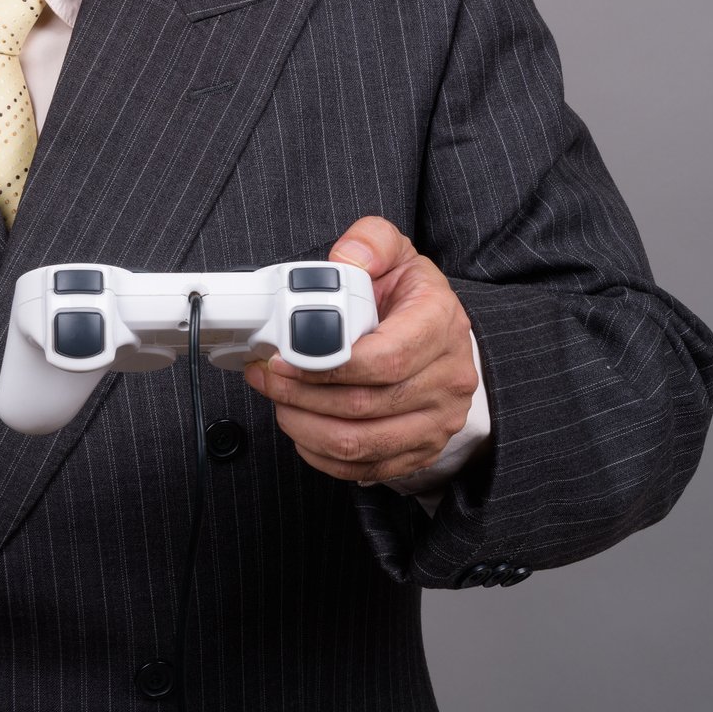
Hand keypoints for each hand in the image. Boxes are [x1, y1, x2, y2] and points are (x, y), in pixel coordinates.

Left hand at [243, 216, 480, 482]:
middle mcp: (447, 378)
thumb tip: (346, 258)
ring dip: (303, 425)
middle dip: (299, 394)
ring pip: (359, 442)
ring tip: (276, 399)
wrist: (441, 337)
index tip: (284, 356)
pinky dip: (320, 454)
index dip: (326, 364)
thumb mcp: (395, 253)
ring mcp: (436, 420)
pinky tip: (300, 427)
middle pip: (364, 405)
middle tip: (265, 375)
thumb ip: (370, 243)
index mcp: (440, 325)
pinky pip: (364, 468)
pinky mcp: (420, 450)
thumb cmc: (409, 298)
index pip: (385, 359)